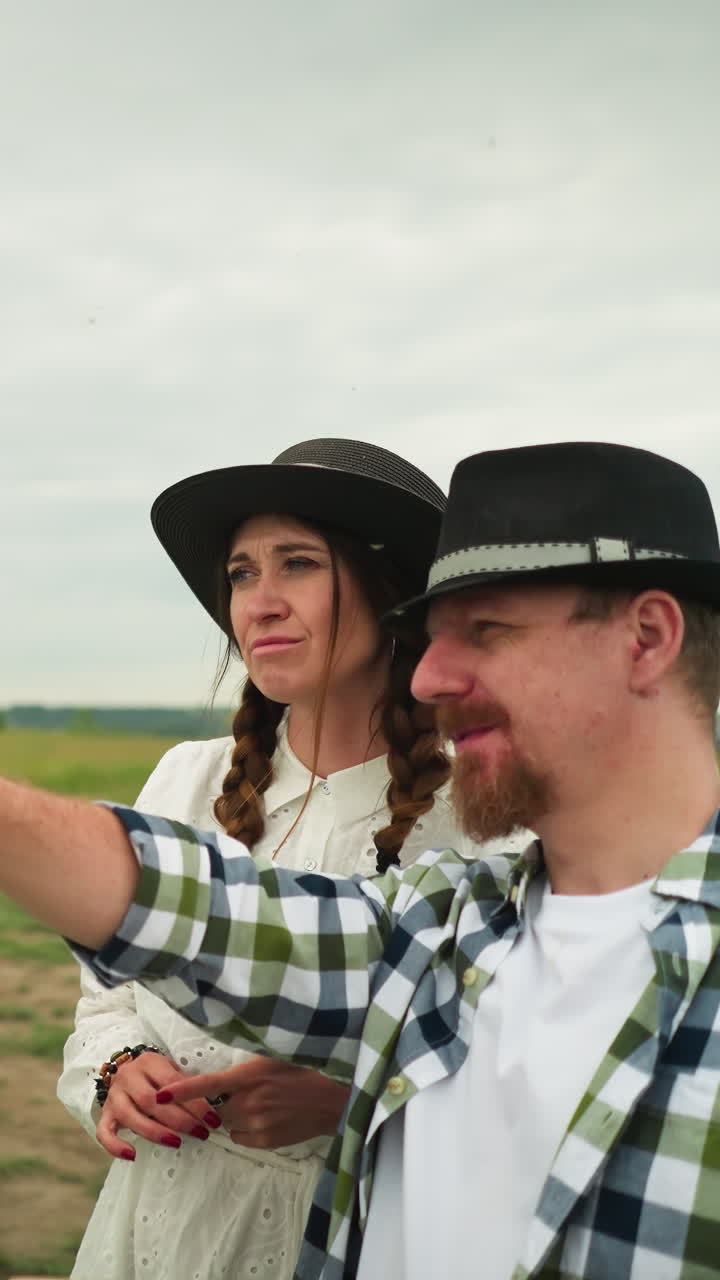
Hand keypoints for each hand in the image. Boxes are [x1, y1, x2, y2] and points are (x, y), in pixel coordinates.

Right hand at [95, 1052, 222, 1159]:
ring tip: (177, 1143)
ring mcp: (114, 1096)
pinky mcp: (105, 1114)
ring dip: (155, 1132)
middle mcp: (128, 1077)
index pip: (172, 1082)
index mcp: (149, 1062)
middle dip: (178, 1119)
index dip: (193, 1102)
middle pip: (151, 1100)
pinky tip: (132, 1155)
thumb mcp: (171, 1070)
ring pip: (130, 1116)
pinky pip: (104, 1132)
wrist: (125, 1070)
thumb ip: (186, 1086)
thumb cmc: (156, 1075)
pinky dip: (116, 1146)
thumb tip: (213, 1107)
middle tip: (200, 1133)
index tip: (212, 1119)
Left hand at [156, 1057, 350, 1148]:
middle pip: (216, 1108)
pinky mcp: (265, 1141)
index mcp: (249, 1076)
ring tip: (259, 1103)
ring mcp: (258, 1124)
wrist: (333, 1100)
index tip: (160, 1094)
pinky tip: (266, 1117)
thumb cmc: (304, 1069)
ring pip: (228, 1124)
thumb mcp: (274, 1056)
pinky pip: (241, 1138)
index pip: (207, 1084)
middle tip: (242, 1092)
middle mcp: (250, 1102)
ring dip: (234, 1115)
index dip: (182, 1091)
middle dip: (221, 1102)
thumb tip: (223, 1070)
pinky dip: (246, 1129)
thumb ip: (246, 1065)